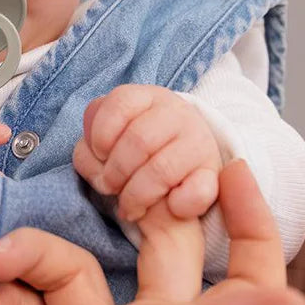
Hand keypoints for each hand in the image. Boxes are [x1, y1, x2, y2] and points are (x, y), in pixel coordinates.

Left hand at [73, 85, 222, 220]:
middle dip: (115, 172)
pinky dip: (178, 205)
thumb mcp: (110, 134)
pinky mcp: (213, 173)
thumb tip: (92, 156)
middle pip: (138, 140)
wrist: (183, 158)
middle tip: (109, 188)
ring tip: (128, 207)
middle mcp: (176, 113)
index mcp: (147, 97)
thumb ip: (91, 140)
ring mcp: (198, 141)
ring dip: (136, 196)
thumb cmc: (136, 146)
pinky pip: (197, 193)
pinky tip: (168, 207)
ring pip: (161, 170)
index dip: (100, 135)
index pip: (119, 103)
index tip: (99, 154)